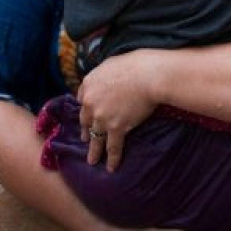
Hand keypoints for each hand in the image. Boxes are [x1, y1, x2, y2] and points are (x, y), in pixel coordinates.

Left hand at [76, 49, 164, 170]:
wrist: (149, 75)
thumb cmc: (136, 64)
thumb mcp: (112, 62)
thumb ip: (104, 72)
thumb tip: (108, 76)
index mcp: (89, 83)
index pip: (82, 98)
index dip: (86, 106)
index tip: (88, 113)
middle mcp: (90, 102)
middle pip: (85, 120)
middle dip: (86, 130)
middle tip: (86, 138)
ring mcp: (102, 117)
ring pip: (96, 137)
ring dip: (94, 151)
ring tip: (92, 161)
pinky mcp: (116, 127)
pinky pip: (112, 146)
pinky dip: (112, 158)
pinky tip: (111, 167)